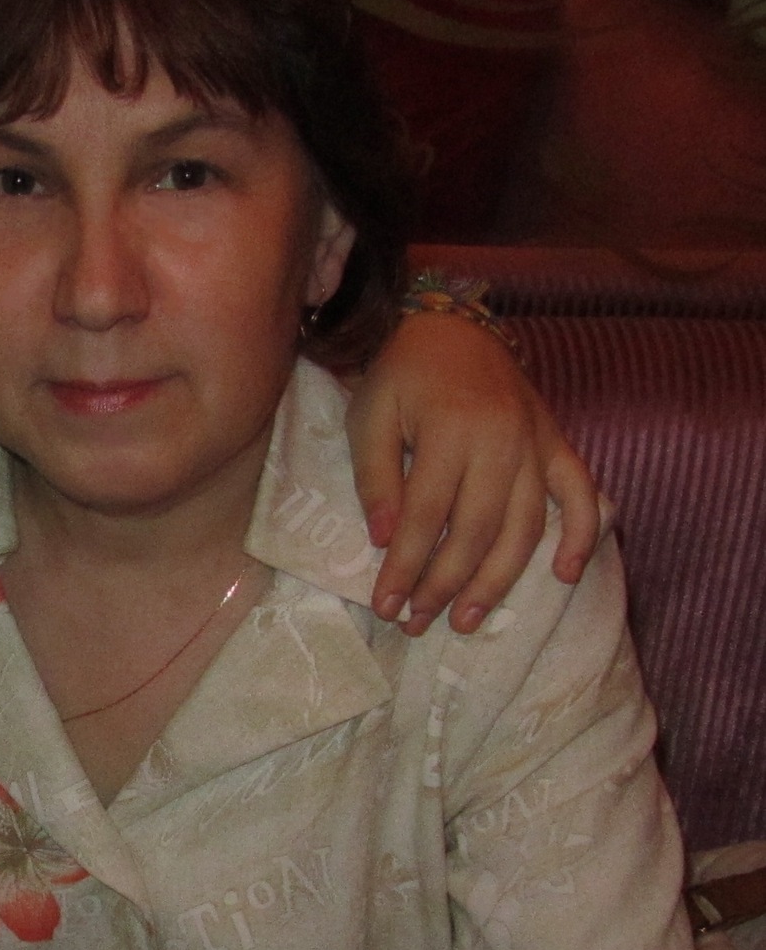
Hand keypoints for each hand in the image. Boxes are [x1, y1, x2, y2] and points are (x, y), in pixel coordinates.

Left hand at [348, 311, 599, 636]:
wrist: (450, 326)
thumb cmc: (401, 376)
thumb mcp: (369, 418)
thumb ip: (375, 479)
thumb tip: (385, 541)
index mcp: (449, 430)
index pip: (424, 517)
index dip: (404, 568)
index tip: (385, 607)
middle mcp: (500, 440)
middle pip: (475, 531)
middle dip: (444, 585)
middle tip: (416, 623)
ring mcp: (534, 443)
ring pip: (523, 526)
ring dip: (497, 579)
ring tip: (467, 620)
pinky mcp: (556, 443)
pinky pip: (580, 492)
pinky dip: (581, 533)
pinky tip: (565, 575)